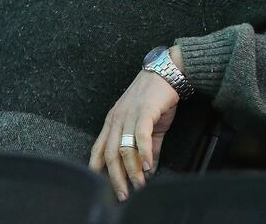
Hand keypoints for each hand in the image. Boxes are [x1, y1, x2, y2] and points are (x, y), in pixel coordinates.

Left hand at [89, 69, 178, 200]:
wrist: (166, 71)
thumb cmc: (155, 97)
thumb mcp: (147, 124)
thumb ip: (147, 147)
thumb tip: (148, 168)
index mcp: (113, 121)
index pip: (99, 148)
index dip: (99, 169)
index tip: (104, 187)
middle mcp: (117, 118)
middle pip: (110, 154)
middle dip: (116, 178)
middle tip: (123, 195)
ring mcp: (129, 114)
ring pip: (124, 148)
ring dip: (132, 171)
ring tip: (139, 185)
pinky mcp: (145, 111)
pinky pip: (141, 136)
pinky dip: (145, 154)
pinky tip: (149, 167)